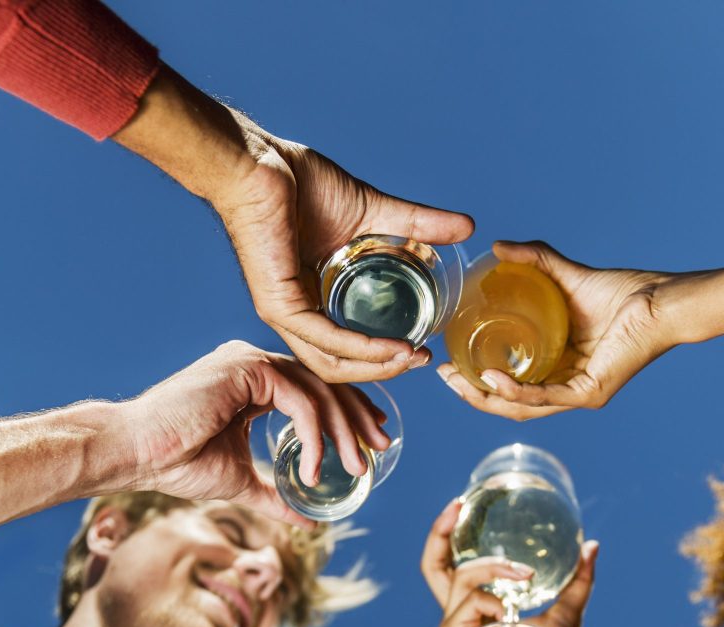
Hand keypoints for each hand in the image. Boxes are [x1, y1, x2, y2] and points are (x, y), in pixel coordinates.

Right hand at [93, 341, 388, 528]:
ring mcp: (249, 361)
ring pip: (317, 390)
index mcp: (253, 383)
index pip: (314, 389)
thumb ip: (276, 493)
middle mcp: (253, 365)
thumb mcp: (241, 481)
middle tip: (381, 448)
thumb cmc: (176, 464)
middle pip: (324, 383)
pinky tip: (313, 465)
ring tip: (354, 467)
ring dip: (341, 431)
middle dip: (357, 417)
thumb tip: (311, 519)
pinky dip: (313, 434)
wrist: (137, 454)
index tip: (371, 439)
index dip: (347, 412)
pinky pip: (298, 399)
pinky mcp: (245, 367)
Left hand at [214, 133, 474, 382]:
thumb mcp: (371, 210)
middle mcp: (294, 313)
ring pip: (331, 362)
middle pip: (340, 365)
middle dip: (386, 369)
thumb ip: (416, 224)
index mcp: (311, 298)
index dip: (385, 356)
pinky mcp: (278, 303)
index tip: (423, 348)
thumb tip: (466, 227)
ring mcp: (283, 311)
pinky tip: (390, 348)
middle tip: (423, 359)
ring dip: (376, 366)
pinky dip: (360, 348)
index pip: (346, 347)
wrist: (258, 160)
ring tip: (412, 359)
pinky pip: (323, 338)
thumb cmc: (298, 182)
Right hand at [419, 499, 598, 626]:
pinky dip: (494, 601)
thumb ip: (578, 580)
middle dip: (439, 532)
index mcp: (477, 604)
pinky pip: (470, 601)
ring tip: (526, 575)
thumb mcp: (567, 611)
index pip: (449, 563)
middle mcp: (460, 612)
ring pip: (461, 575)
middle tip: (457, 507)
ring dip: (495, 567)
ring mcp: (455, 624)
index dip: (448, 534)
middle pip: (432, 565)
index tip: (461, 505)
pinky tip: (510, 615)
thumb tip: (592, 545)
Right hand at [436, 240, 674, 420]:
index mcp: (557, 365)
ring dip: (485, 398)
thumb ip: (534, 260)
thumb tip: (498, 246)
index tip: (448, 358)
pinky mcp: (590, 393)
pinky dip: (516, 392)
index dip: (476, 375)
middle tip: (444, 374)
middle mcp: (565, 385)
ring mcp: (578, 393)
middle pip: (508, 402)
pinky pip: (544, 398)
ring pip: (521, 408)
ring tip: (458, 380)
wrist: (659, 299)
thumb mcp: (567, 276)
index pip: (510, 381)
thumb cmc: (623, 292)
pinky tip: (492, 379)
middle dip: (471, 393)